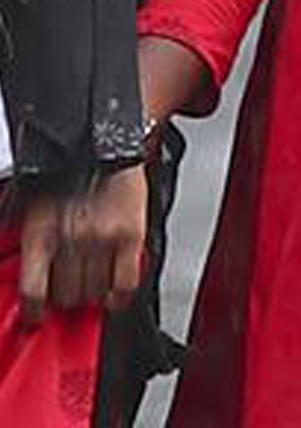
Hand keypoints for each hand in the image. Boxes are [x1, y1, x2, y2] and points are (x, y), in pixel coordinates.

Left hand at [19, 166, 147, 326]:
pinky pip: (124, 285)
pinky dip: (118, 296)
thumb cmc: (66, 170)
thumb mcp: (29, 201)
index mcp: (40, 232)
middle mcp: (70, 239)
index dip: (33, 314)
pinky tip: (113, 291)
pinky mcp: (130, 235)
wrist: (104, 139)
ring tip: (91, 281)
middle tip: (68, 289)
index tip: (36, 318)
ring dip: (91, 293)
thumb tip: (12, 264)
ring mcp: (102, 239)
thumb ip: (21, 237)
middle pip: (65, 296)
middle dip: (65, 297)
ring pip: (94, 293)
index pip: (32, 293)